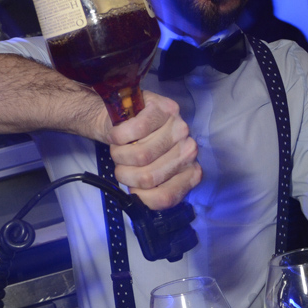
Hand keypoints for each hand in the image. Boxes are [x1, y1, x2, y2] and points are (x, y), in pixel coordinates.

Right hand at [108, 89, 201, 208]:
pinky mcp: (163, 108)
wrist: (127, 117)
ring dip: (119, 154)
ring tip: (120, 148)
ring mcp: (179, 127)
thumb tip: (140, 199)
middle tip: (122, 165)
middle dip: (125, 174)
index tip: (134, 189)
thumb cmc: (137, 148)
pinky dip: (117, 136)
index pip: (166, 197)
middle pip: (148, 177)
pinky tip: (119, 134)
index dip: (141, 197)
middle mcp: (189, 150)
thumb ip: (152, 190)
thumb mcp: (146, 174)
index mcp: (189, 172)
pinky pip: (134, 131)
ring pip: (140, 155)